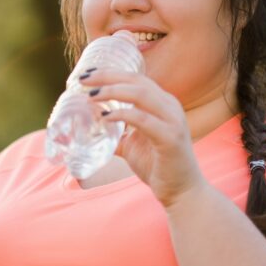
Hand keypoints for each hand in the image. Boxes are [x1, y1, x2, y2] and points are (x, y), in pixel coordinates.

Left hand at [83, 69, 206, 206]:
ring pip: (140, 94)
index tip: (85, 74)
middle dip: (107, 76)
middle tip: (83, 79)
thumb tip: (93, 131)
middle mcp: (169, 106)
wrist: (182, 192)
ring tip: (91, 96)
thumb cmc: (158, 165)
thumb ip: (117, 135)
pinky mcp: (170, 138)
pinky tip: (105, 117)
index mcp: (161, 103)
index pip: (134, 78)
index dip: (109, 73)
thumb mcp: (132, 145)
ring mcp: (172, 120)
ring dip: (112, 91)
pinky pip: (143, 119)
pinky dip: (122, 115)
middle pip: (135, 80)